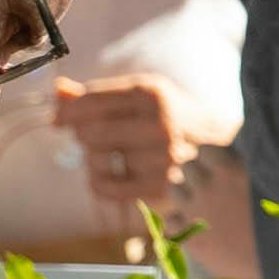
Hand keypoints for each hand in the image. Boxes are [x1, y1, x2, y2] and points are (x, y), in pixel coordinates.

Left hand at [53, 72, 211, 211]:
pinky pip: (104, 188)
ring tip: (109, 153)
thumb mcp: (144, 95)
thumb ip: (101, 93)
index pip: (91, 100)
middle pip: (88, 132)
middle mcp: (158, 125)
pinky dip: (98, 182)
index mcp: (152, 94)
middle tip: (93, 135)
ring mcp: (160, 159)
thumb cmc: (173, 116)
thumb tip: (58, 91)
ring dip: (93, 157)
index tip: (60, 118)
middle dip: (83, 134)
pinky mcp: (158, 188)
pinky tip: (110, 173)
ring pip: (94, 159)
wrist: (220, 148)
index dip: (68, 110)